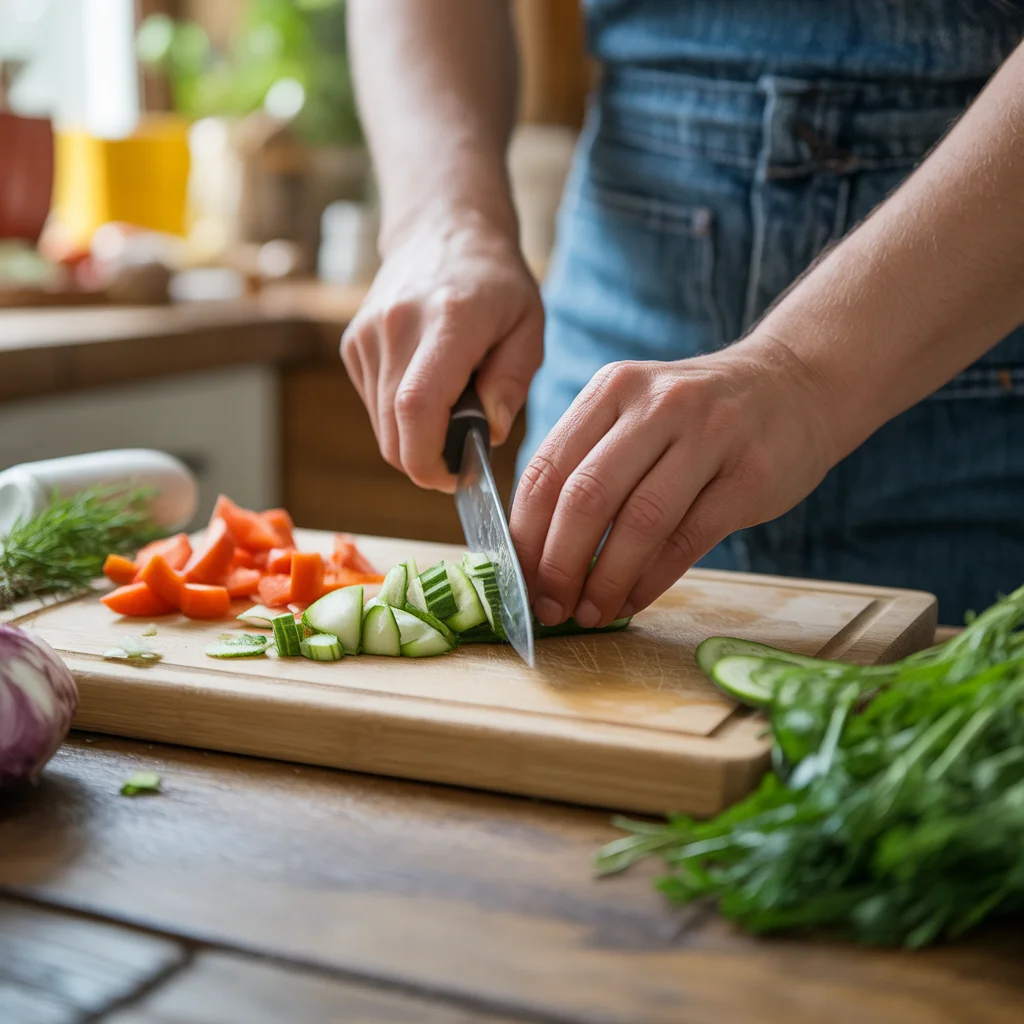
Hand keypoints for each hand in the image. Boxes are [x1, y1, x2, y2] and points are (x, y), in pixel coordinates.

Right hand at [341, 214, 543, 491]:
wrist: (442, 230)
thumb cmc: (496, 284)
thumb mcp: (528, 327)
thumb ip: (512, 382)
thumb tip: (489, 433)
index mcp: (447, 322)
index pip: (417, 408)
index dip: (429, 460)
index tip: (456, 477)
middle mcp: (396, 328)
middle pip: (394, 432)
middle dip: (427, 462)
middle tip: (463, 455)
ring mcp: (366, 337)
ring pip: (381, 428)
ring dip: (415, 440)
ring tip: (451, 409)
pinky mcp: (353, 346)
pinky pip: (374, 408)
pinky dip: (401, 417)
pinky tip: (428, 388)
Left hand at [510, 337, 842, 626]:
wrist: (795, 386)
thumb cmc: (698, 416)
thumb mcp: (636, 412)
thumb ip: (589, 464)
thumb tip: (537, 552)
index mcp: (612, 389)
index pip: (547, 468)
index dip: (525, 534)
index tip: (517, 579)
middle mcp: (657, 404)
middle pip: (586, 496)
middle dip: (558, 564)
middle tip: (550, 606)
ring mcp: (709, 435)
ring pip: (640, 521)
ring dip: (606, 580)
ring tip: (590, 614)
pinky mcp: (750, 475)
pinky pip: (688, 539)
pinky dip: (652, 580)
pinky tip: (633, 601)